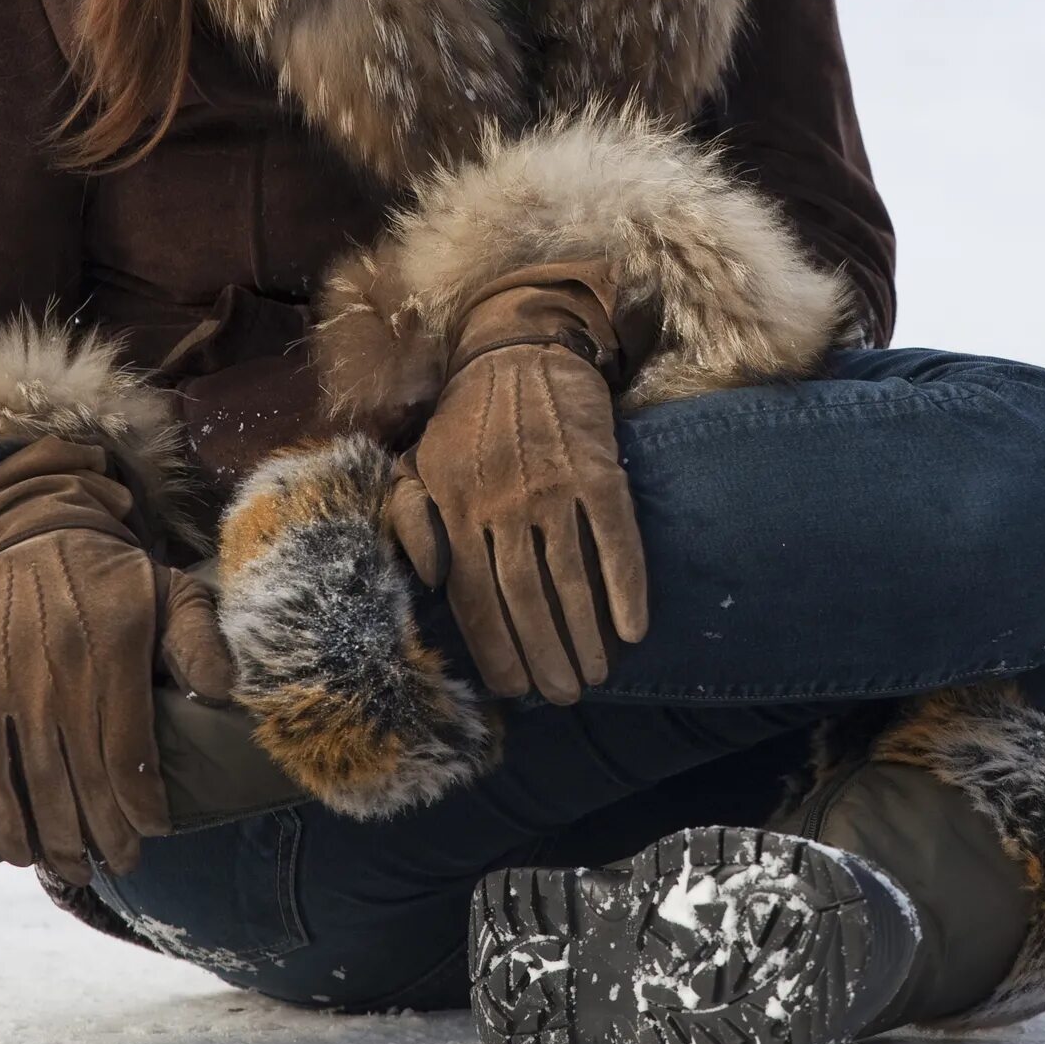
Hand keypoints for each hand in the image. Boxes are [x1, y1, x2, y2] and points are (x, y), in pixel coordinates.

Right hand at [0, 437, 231, 879]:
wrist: (37, 536)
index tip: (154, 830)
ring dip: (56, 836)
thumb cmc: (117, 578)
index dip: (141, 800)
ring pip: (38, 779)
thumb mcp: (174, 591)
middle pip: (85, 775)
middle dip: (104, 832)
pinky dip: (0, 813)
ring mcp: (16, 683)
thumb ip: (200, 640)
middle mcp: (65, 671)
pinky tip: (17, 851)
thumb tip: (223, 693)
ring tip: (75, 870)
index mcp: (118, 649)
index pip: (128, 748)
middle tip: (121, 863)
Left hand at [385, 262, 649, 704]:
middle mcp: (501, 501)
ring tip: (596, 674)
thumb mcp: (417, 465)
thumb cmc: (464, 420)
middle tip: (564, 693)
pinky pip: (615, 537)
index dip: (495, 650)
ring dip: (585, 634)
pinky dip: (625, 585)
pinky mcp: (596, 469)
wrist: (519, 350)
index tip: (514, 690)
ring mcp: (551, 486)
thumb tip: (430, 583)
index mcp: (455, 507)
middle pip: (524, 597)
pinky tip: (633, 627)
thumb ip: (411, 523)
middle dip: (544, 655)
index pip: (474, 598)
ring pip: (570, 576)